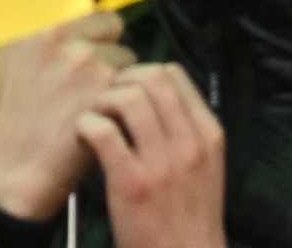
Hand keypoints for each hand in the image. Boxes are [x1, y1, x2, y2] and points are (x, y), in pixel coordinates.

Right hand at [0, 11, 133, 215]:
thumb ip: (40, 22)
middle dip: (106, 42)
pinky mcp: (106, 87)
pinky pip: (132, 79)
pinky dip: (123, 93)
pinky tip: (106, 109)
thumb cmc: (17, 107)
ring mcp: (85, 60)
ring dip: (118, 71)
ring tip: (97, 94)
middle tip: (91, 70)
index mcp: (37, 22)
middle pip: (111, 21)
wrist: (21, 162)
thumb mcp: (11, 53)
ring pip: (125, 52)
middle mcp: (61, 34)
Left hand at [76, 68, 224, 247]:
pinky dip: (86, 124)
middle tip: (107, 98)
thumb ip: (186, 131)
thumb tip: (151, 95)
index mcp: (209, 136)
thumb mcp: (205, 169)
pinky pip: (103, 131)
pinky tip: (83, 135)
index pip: (175, 74)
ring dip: (103, 100)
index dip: (144, 73)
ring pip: (128, 98)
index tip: (129, 89)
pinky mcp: (132, 183)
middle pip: (151, 78)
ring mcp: (162, 163)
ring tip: (95, 116)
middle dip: (122, 79)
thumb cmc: (189, 218)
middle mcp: (189, 143)